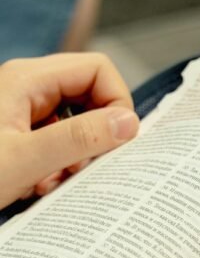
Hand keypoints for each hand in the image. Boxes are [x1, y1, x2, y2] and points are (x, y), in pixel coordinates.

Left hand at [0, 53, 138, 209]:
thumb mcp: (24, 160)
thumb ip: (79, 139)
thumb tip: (129, 123)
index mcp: (27, 79)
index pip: (97, 70)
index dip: (117, 103)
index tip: (118, 142)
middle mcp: (24, 88)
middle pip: (88, 96)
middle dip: (96, 134)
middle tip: (87, 167)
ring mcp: (17, 112)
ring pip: (72, 124)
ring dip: (74, 156)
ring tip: (54, 181)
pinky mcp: (14, 136)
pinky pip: (52, 143)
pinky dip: (55, 167)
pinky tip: (38, 187)